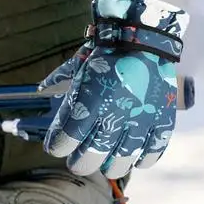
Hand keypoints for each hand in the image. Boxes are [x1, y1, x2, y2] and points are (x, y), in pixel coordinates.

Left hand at [40, 0, 186, 178]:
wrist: (143, 37)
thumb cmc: (105, 51)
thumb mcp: (78, 65)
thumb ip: (60, 80)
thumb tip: (41, 90)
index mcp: (90, 100)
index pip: (67, 137)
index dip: (57, 146)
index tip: (53, 147)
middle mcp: (114, 115)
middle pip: (91, 156)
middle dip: (79, 163)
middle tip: (76, 163)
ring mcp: (140, 120)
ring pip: (122, 161)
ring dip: (110, 166)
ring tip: (105, 164)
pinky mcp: (162, 121)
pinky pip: (153, 151)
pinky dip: (143, 159)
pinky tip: (135, 159)